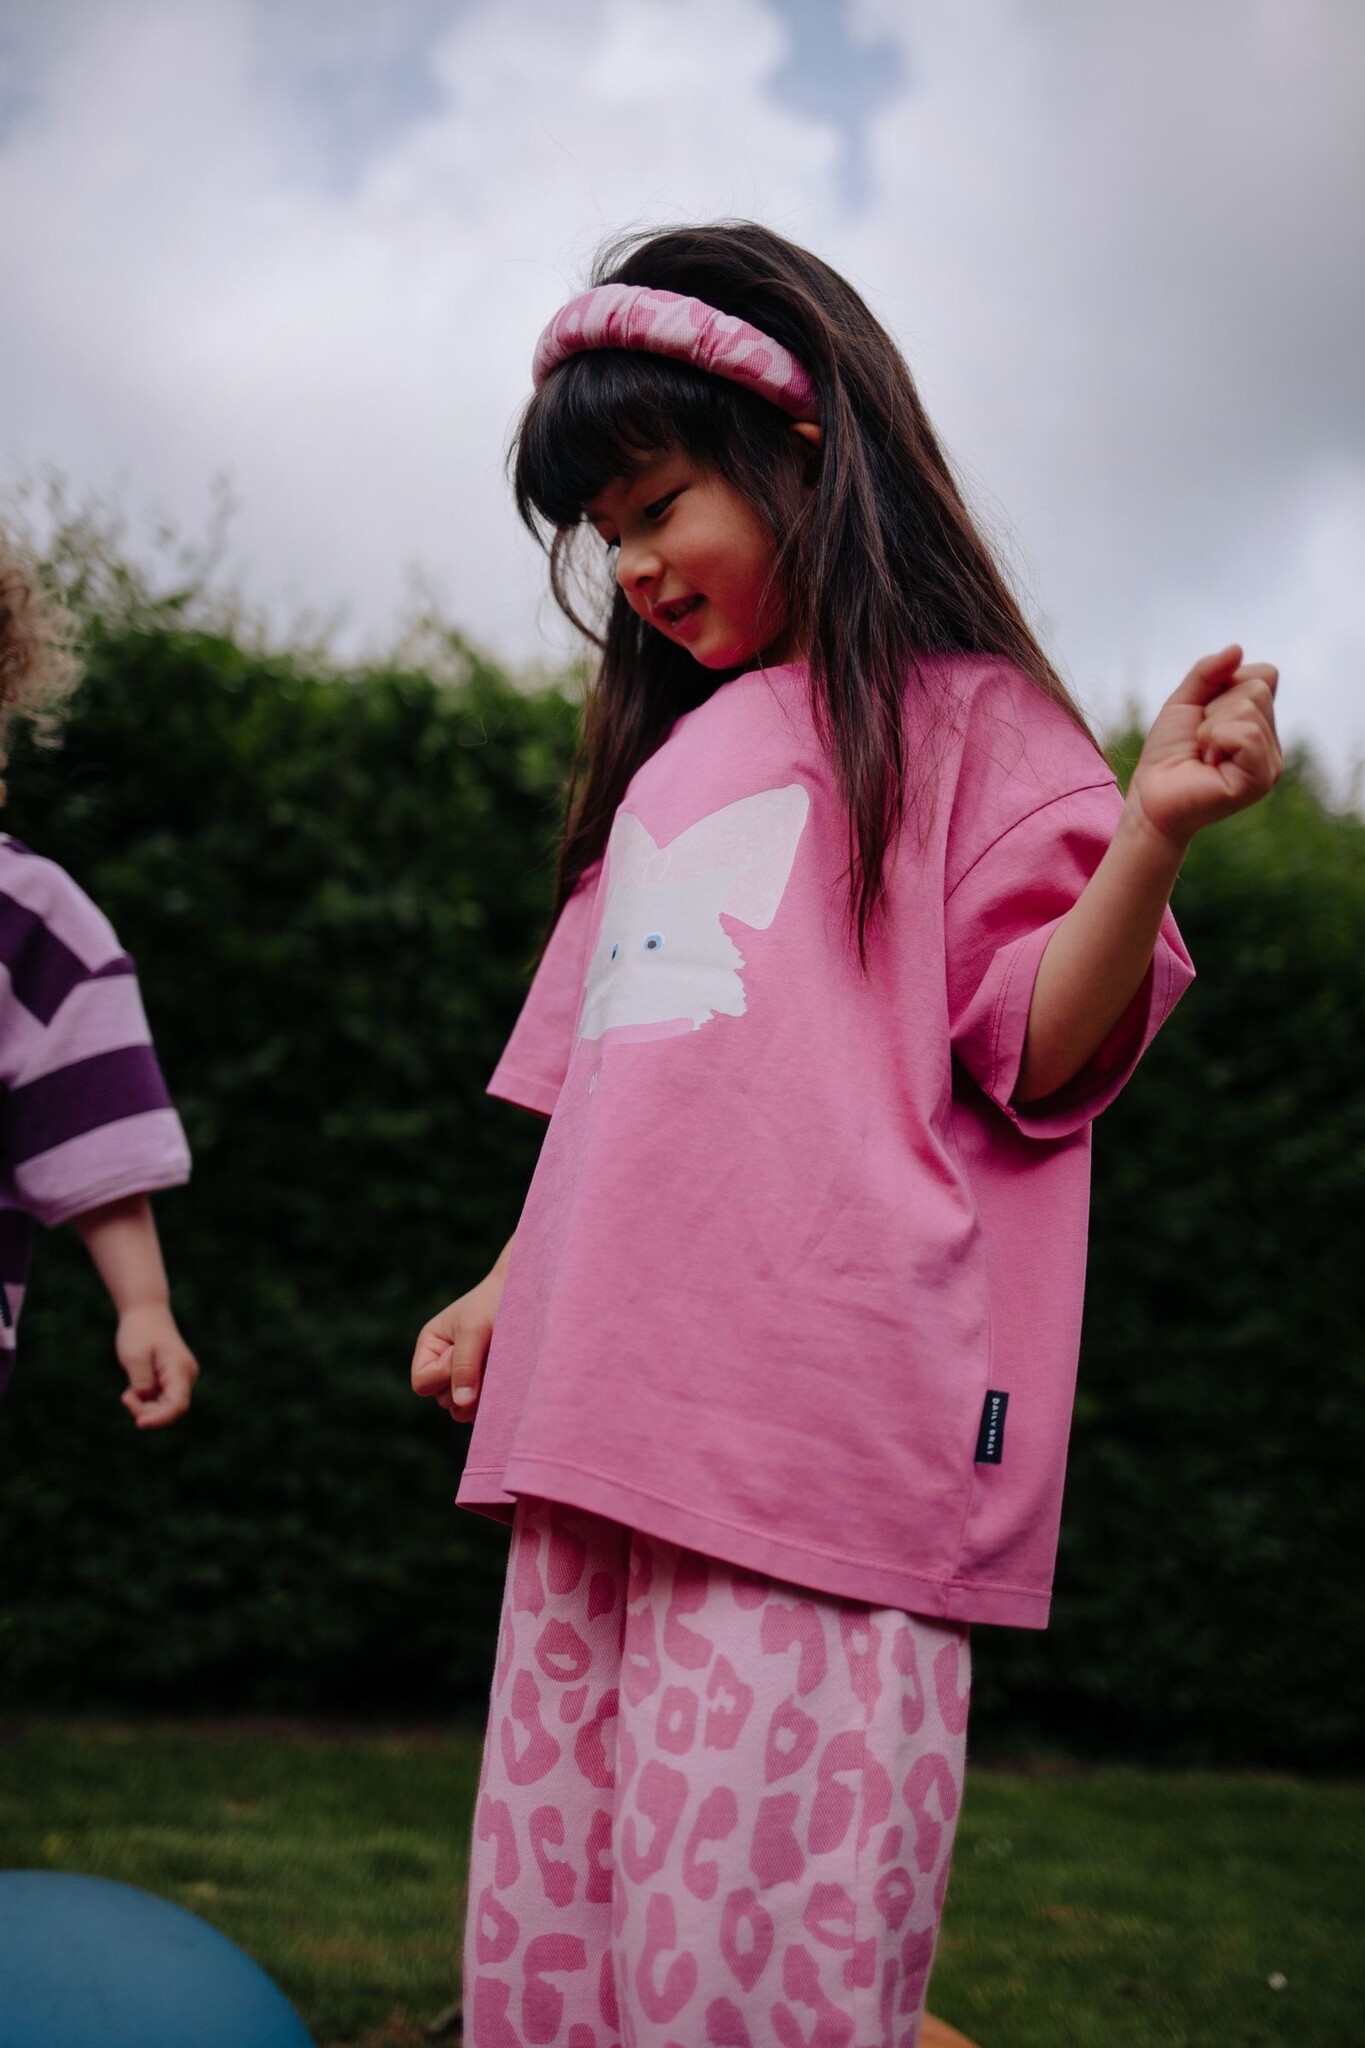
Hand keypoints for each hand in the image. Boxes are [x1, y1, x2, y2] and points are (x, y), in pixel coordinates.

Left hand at [116, 1302, 199, 1428]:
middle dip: (147, 1411)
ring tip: (127, 1391)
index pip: (177, 1405)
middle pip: (171, 1408)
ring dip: (145, 1406)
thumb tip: (145, 1399)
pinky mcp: (174, 1379)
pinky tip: (133, 1390)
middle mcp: (186, 1376)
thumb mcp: (134, 1356)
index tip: (138, 1423)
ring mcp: (182, 1378)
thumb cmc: (139, 1331)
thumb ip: (141, 1381)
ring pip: (166, 1406)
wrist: (146, 1312)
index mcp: (180, 1369)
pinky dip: (146, 1400)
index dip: (160, 1419)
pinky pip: (162, 1399)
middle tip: (125, 1397)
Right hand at [411, 1254, 509, 1423]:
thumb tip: (461, 1404)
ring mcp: (468, 1379)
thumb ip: (464, 1365)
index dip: (442, 1376)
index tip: (463, 1353)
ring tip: (499, 1366)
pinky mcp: (488, 1388)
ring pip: (465, 1411)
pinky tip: (508, 1378)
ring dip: (483, 1396)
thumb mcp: (474, 1329)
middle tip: (488, 1356)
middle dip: (467, 1385)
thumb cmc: (494, 1303)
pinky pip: (485, 1411)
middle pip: (444, 1400)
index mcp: (431, 1348)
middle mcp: (445, 1367)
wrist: (527, 1294)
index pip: (422, 1383)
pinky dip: (495, 1400)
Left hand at [1128, 645, 1281, 851]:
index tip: (1204, 717)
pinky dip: (1217, 740)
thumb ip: (1208, 672)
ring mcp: (1270, 762)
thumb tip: (1237, 649)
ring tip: (1203, 755)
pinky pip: (1247, 734)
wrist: (1150, 796)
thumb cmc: (1168, 753)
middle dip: (1214, 708)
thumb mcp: (1183, 702)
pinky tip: (1209, 764)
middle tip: (1200, 741)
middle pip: (1255, 688)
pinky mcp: (1260, 780)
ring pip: (1248, 707)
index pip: (1264, 674)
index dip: (1225, 685)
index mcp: (1260, 722)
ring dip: (1211, 727)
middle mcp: (1271, 742)